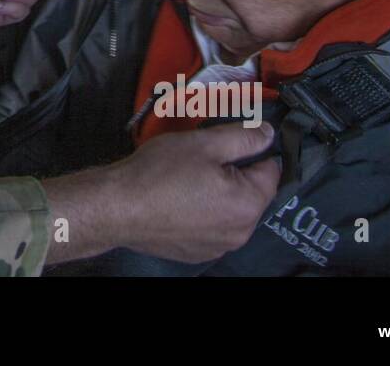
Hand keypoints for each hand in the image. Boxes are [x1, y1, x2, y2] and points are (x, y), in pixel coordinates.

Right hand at [43, 122, 279, 264]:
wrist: (118, 208)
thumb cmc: (160, 172)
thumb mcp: (205, 143)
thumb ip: (244, 137)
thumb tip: (269, 134)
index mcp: (249, 203)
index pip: (271, 170)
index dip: (252, 151)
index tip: (227, 144)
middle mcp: (241, 232)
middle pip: (252, 193)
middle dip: (236, 175)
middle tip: (202, 161)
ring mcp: (219, 247)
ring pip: (232, 212)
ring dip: (221, 196)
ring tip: (188, 181)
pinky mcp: (197, 254)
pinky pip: (213, 228)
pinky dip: (204, 214)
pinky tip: (179, 202)